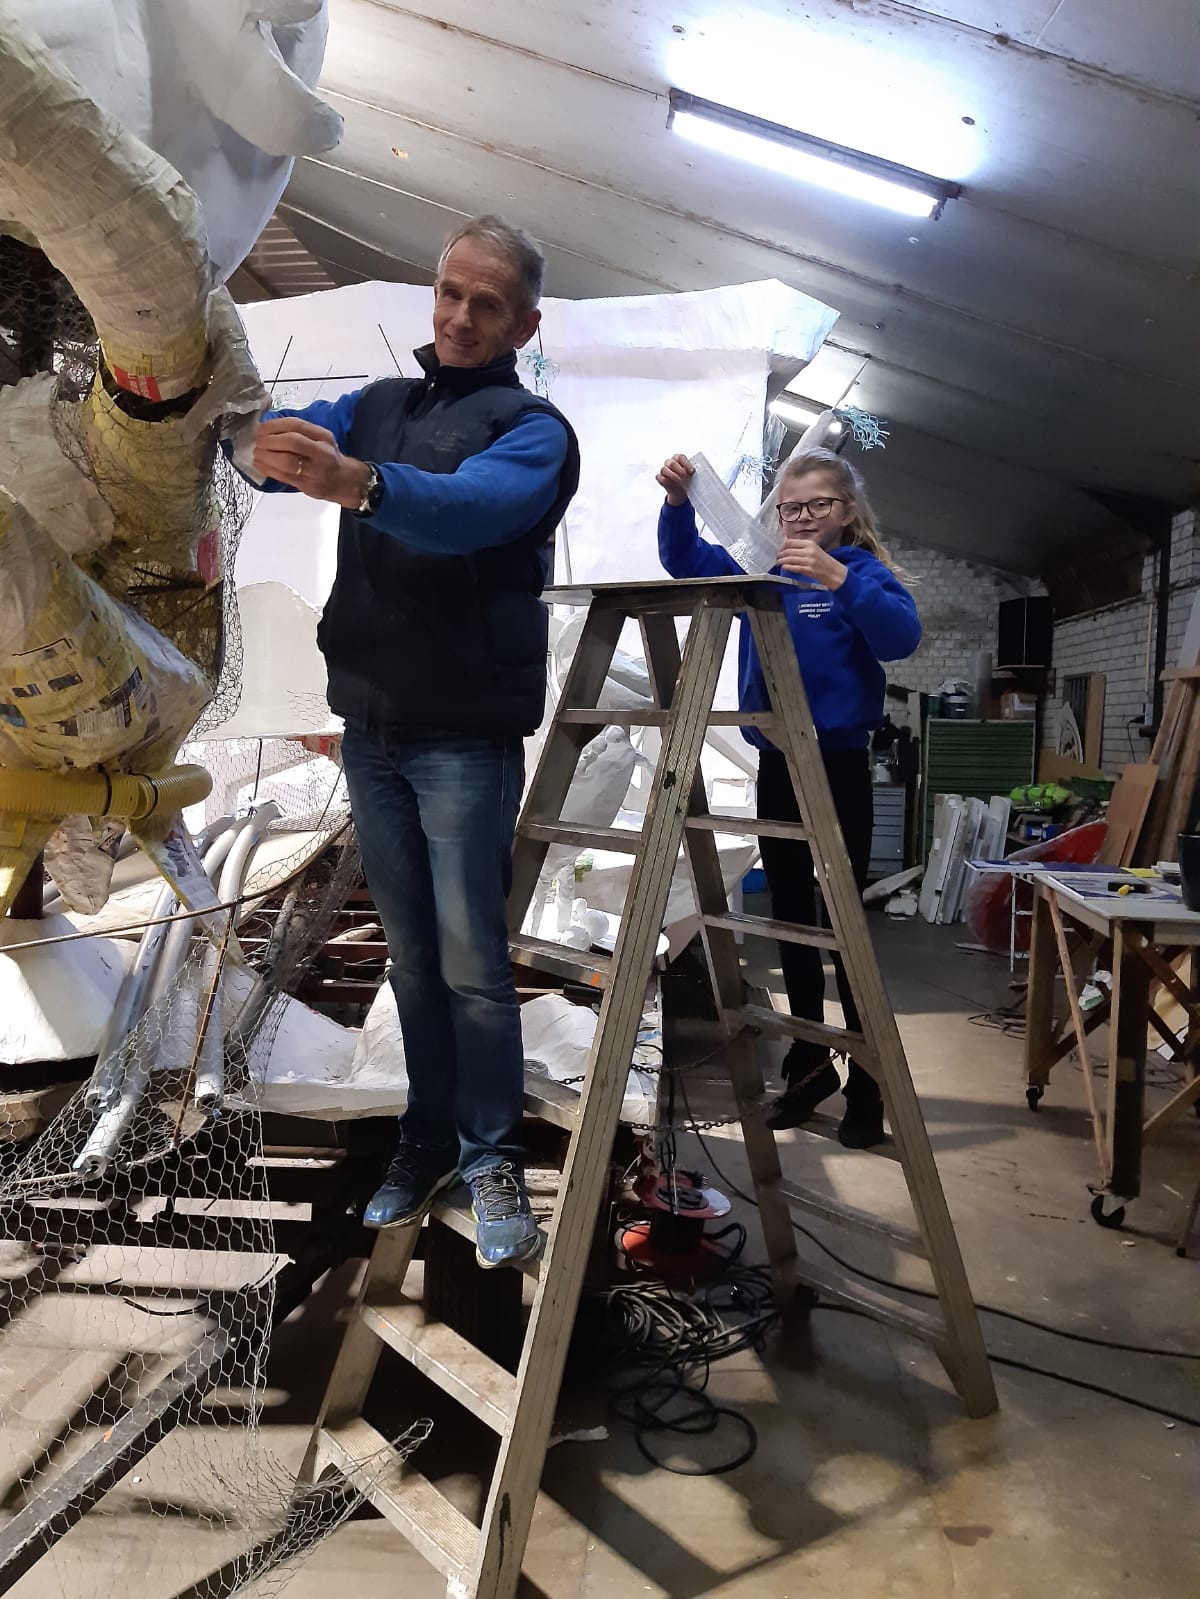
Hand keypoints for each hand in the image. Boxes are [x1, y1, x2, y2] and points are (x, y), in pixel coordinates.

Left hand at [251, 416, 370, 508]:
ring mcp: (316, 471)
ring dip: (266, 456)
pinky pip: (284, 477)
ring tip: (257, 453)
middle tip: (258, 441)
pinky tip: (260, 464)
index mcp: (324, 437)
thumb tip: (269, 426)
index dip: (274, 425)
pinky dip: (268, 469)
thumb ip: (300, 432)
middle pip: (292, 442)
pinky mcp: (308, 486)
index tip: (261, 428)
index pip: (297, 425)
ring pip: (286, 462)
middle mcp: (322, 453)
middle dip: (269, 440)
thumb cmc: (329, 457)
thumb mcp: (321, 439)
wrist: (346, 482)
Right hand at [656, 453, 693, 506]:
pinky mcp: (660, 478)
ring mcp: (664, 470)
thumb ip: (693, 472)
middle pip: (672, 463)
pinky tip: (671, 484)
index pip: (680, 457)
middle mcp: (670, 462)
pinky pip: (660, 477)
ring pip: (664, 469)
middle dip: (680, 470)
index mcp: (678, 458)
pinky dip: (665, 481)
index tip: (692, 471)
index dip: (686, 464)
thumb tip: (703, 472)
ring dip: (672, 475)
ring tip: (679, 481)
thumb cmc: (688, 480)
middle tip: (686, 477)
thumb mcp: (692, 475)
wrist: (681, 491)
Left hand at [778, 536, 846, 588]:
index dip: (782, 546)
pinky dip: (787, 567)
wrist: (834, 572)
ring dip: (781, 561)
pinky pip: (794, 567)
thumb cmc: (824, 562)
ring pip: (789, 559)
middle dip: (780, 554)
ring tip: (778, 563)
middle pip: (788, 551)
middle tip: (777, 557)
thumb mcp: (815, 550)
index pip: (791, 542)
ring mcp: (809, 560)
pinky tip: (783, 567)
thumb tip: (788, 547)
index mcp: (810, 544)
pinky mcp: (808, 570)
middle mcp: (809, 551)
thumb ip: (803, 548)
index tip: (779, 550)